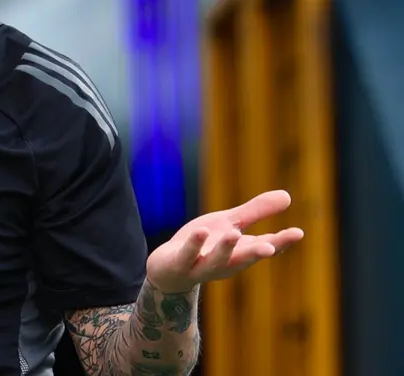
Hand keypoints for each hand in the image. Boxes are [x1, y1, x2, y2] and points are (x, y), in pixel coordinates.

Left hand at [145, 190, 304, 292]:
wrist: (168, 271)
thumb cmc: (204, 246)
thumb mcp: (229, 224)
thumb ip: (255, 212)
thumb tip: (288, 196)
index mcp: (240, 253)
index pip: (264, 247)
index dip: (281, 242)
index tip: (298, 233)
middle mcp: (225, 263)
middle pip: (243, 258)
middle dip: (256, 253)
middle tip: (270, 247)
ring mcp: (201, 266)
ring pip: (215, 260)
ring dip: (225, 249)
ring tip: (234, 234)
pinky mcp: (179, 264)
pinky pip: (187, 256)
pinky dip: (194, 245)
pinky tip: (201, 231)